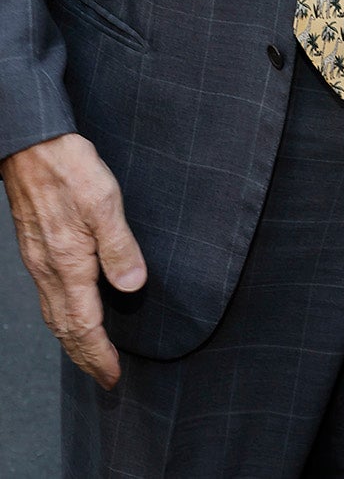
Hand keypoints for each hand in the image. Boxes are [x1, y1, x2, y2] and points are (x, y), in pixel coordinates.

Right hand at [1, 132, 145, 387]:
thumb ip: (119, 246)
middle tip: (105, 376)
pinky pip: (49, 297)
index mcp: (68, 265)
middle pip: (65, 329)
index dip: (99, 355)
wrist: (31, 145)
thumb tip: (133, 286)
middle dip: (86, 357)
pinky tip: (72, 312)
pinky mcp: (36, 248)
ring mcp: (39, 261)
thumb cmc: (69, 168)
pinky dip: (62, 317)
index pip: (84, 326)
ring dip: (73, 340)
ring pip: (53, 315)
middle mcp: (48, 270)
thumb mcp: (105, 202)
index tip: (114, 376)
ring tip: (91, 354)